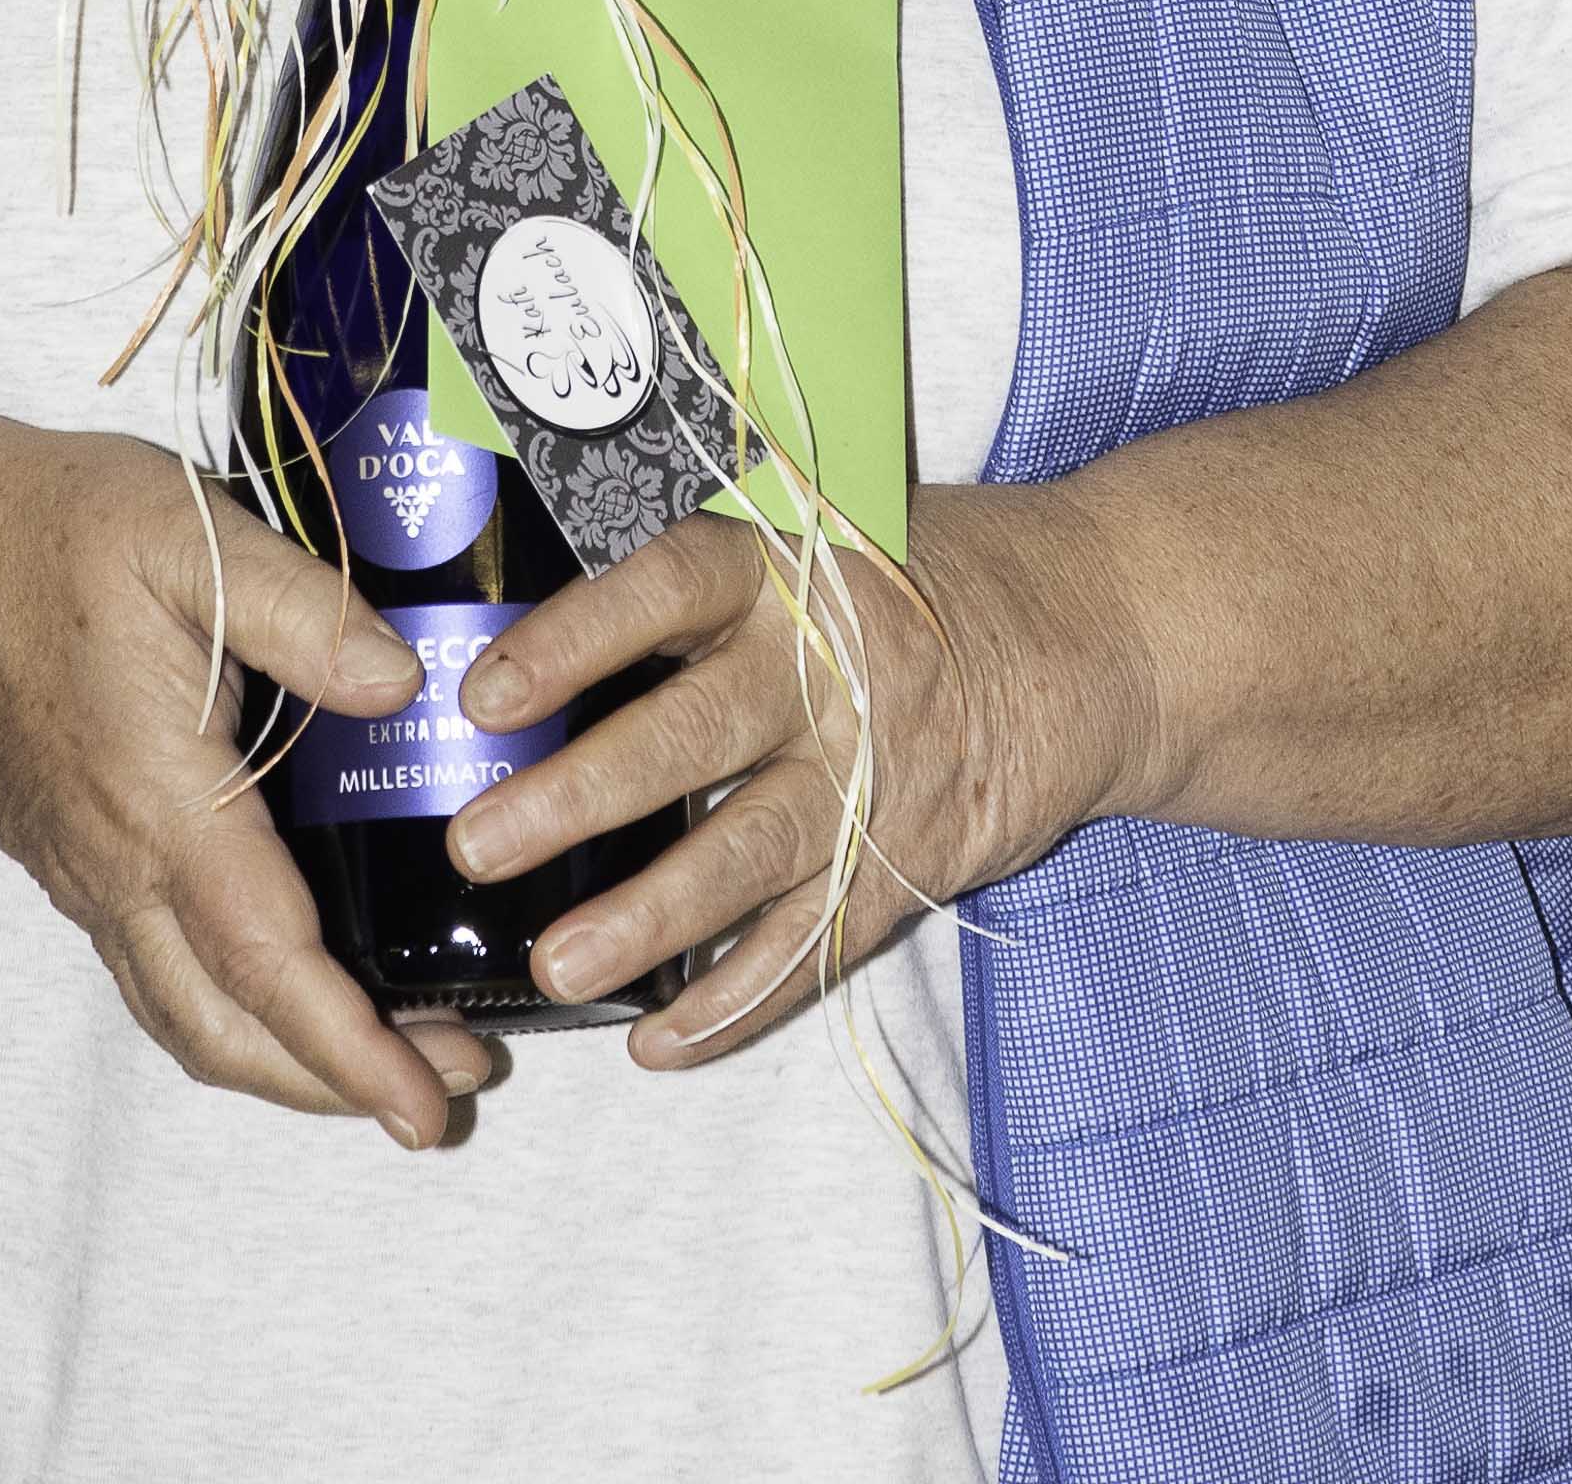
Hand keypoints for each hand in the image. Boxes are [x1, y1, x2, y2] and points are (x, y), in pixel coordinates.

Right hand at [0, 415, 492, 1140]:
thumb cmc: (53, 534)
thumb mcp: (188, 535)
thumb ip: (302, 609)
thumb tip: (403, 683)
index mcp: (161, 799)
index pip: (268, 963)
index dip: (354, 1047)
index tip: (428, 1105)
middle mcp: (117, 865)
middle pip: (228, 1032)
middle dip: (340, 1085)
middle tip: (449, 1087)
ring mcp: (85, 876)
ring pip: (186, 1020)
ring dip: (287, 1064)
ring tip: (391, 1054)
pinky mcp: (70, 864)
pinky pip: (154, 975)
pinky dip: (232, 1014)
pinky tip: (289, 982)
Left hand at [445, 485, 1154, 1059]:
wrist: (1090, 629)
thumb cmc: (913, 572)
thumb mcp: (813, 531)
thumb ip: (697, 584)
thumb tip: (526, 637)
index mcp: (784, 571)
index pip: (666, 592)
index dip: (574, 642)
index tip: (486, 694)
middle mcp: (826, 670)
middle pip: (693, 737)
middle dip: (582, 798)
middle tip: (481, 845)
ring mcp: (871, 775)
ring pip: (746, 856)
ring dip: (648, 920)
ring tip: (558, 965)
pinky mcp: (908, 861)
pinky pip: (817, 943)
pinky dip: (740, 1000)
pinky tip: (661, 1040)